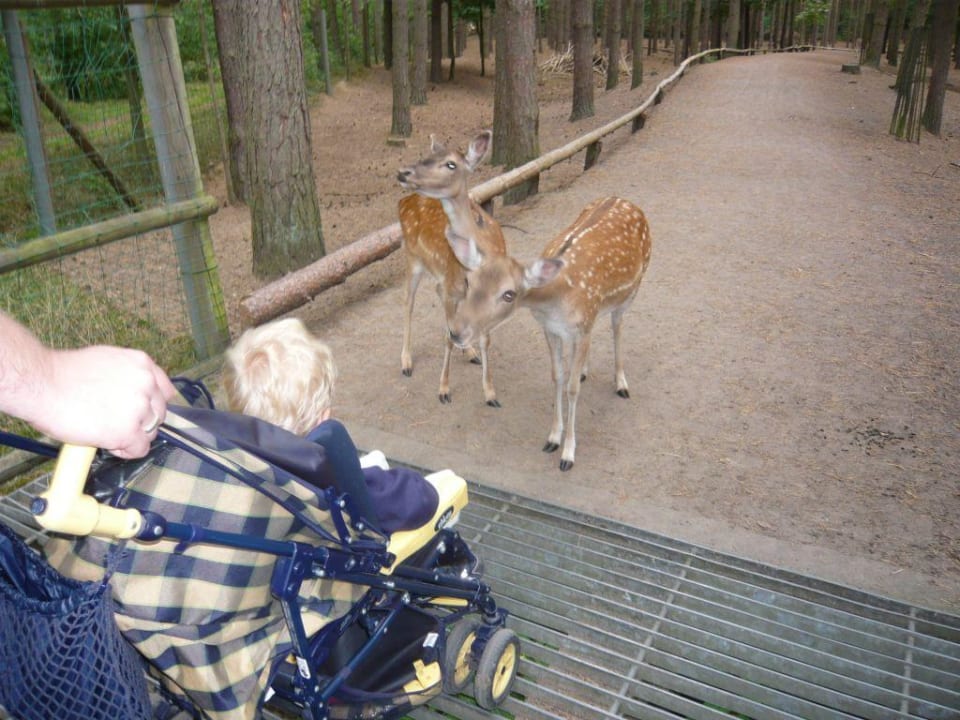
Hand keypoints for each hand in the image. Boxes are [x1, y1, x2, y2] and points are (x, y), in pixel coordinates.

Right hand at [33, 345, 176, 458]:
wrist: (41, 384)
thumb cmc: (63, 374)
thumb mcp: (106, 361)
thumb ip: (126, 376)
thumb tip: (129, 392)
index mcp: (141, 364)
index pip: (165, 391)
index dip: (151, 405)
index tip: (141, 413)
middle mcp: (146, 384)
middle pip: (159, 413)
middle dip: (141, 422)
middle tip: (117, 424)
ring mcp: (139, 408)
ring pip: (150, 432)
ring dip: (132, 436)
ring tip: (108, 433)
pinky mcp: (128, 431)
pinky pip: (139, 449)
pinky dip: (126, 451)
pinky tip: (109, 444)